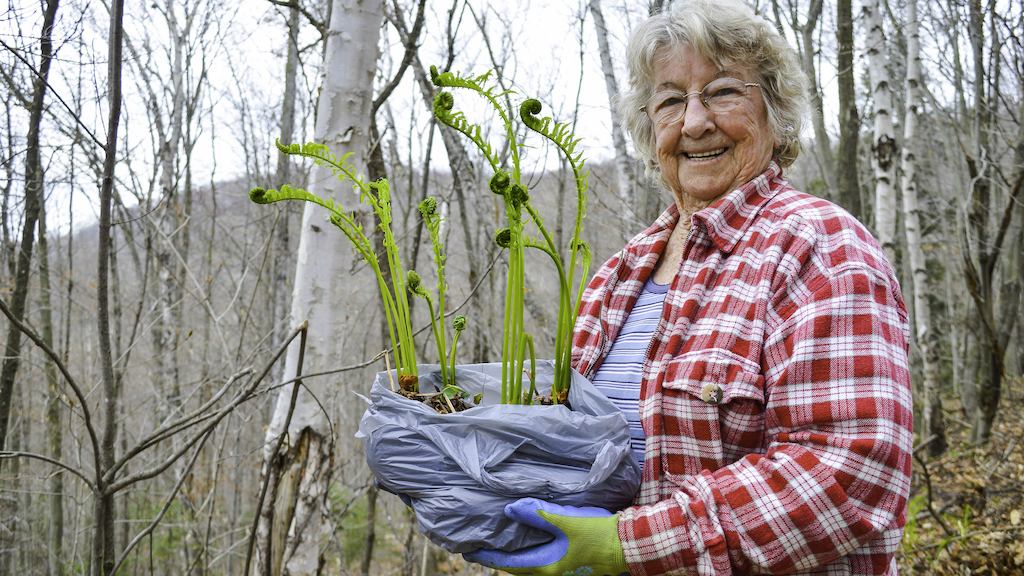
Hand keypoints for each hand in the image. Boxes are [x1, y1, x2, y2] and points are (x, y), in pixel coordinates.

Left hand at [463, 498, 627, 575]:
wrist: (629, 545)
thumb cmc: (598, 534)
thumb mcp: (565, 521)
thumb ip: (537, 514)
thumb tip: (509, 510)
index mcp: (546, 566)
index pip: (509, 563)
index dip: (488, 556)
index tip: (469, 551)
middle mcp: (551, 573)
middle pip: (517, 566)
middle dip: (498, 556)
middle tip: (479, 545)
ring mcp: (562, 570)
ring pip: (530, 564)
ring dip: (514, 554)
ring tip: (499, 541)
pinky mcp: (570, 563)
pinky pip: (542, 559)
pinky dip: (530, 551)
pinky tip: (529, 539)